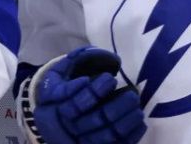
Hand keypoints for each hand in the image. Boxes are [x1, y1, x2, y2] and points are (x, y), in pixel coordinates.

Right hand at [29, 47, 145, 143]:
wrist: (50, 120)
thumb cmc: (59, 90)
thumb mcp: (57, 74)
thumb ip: (73, 61)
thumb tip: (93, 54)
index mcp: (58, 105)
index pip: (74, 102)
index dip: (93, 92)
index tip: (110, 78)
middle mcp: (69, 125)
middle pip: (93, 120)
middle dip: (115, 108)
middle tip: (132, 94)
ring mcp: (80, 139)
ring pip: (104, 136)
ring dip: (124, 122)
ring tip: (138, 109)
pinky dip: (129, 137)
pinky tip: (140, 124)